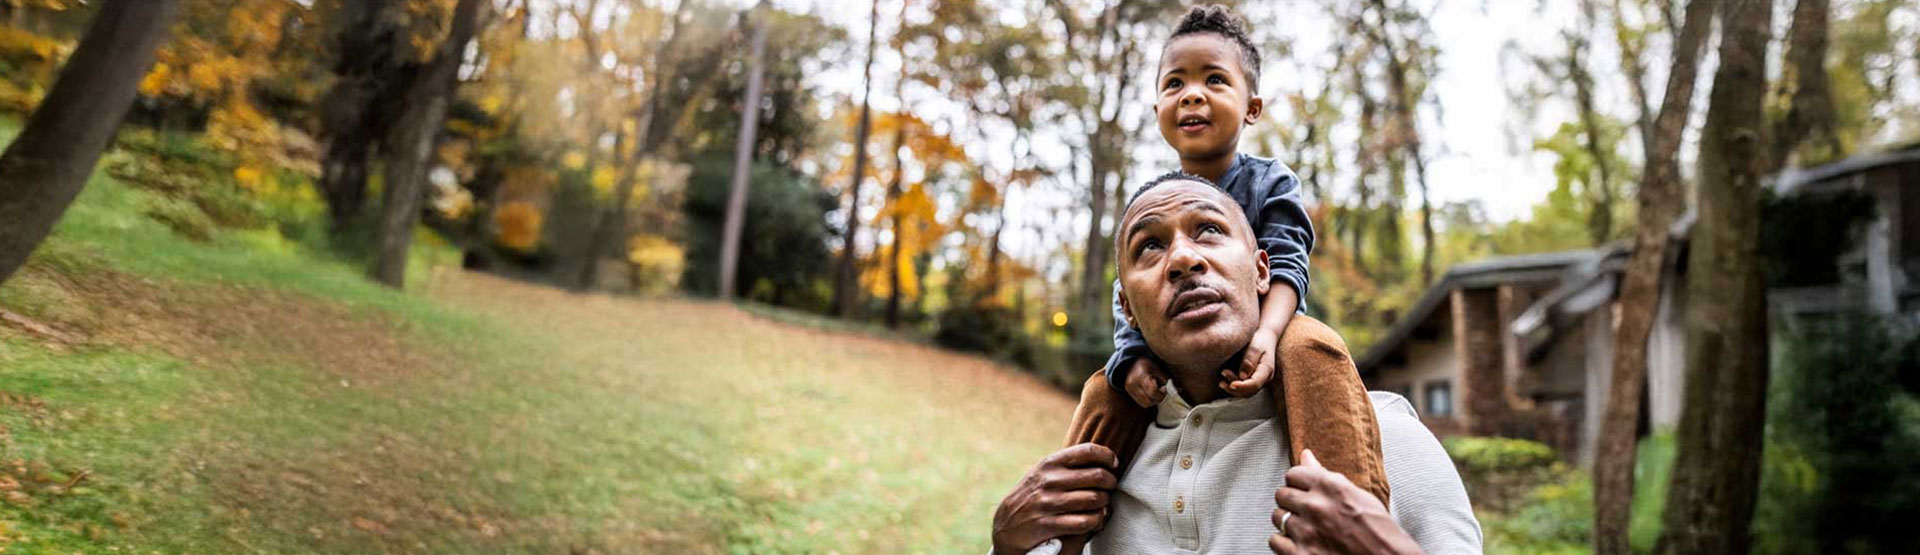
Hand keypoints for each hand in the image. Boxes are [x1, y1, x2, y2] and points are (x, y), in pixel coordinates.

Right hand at [992, 444, 1120, 554]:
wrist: (1007, 524)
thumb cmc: (1033, 495)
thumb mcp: (1043, 473)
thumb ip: (1067, 464)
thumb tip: (1101, 455)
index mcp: (1050, 463)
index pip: (1088, 450)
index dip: (1107, 456)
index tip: (1113, 464)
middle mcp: (1050, 480)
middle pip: (1097, 476)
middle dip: (1111, 483)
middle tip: (1110, 488)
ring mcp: (1049, 502)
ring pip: (1095, 499)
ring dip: (1105, 503)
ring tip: (1103, 505)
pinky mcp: (1049, 524)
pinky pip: (1086, 521)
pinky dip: (1097, 521)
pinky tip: (1095, 520)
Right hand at [1124, 358, 1168, 406]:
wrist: (1132, 362)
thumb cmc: (1148, 365)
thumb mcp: (1158, 369)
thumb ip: (1165, 380)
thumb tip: (1178, 390)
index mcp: (1141, 376)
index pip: (1153, 392)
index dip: (1162, 393)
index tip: (1164, 388)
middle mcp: (1133, 384)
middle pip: (1149, 401)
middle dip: (1158, 398)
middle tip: (1162, 391)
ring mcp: (1130, 390)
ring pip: (1146, 404)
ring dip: (1154, 400)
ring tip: (1156, 392)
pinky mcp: (1130, 393)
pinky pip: (1142, 403)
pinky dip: (1149, 400)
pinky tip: (1150, 393)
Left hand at [1223, 327, 1277, 396]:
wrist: (1263, 335)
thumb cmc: (1259, 339)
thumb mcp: (1255, 347)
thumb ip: (1249, 360)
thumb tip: (1242, 376)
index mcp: (1267, 370)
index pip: (1255, 384)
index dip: (1243, 387)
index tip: (1231, 385)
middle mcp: (1264, 378)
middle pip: (1250, 391)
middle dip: (1235, 389)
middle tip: (1222, 381)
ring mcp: (1258, 380)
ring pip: (1246, 392)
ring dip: (1233, 389)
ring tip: (1221, 382)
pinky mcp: (1251, 379)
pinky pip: (1243, 388)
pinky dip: (1233, 387)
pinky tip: (1224, 381)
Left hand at [1270, 450, 1421, 554]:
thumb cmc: (1378, 530)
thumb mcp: (1357, 494)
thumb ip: (1326, 475)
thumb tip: (1306, 456)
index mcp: (1330, 487)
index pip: (1293, 473)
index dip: (1298, 482)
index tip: (1303, 489)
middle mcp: (1316, 506)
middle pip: (1282, 494)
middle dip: (1291, 500)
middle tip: (1305, 510)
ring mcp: (1306, 531)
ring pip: (1277, 516)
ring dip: (1288, 521)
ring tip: (1306, 527)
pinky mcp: (1300, 554)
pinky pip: (1276, 540)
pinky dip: (1284, 542)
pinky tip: (1299, 542)